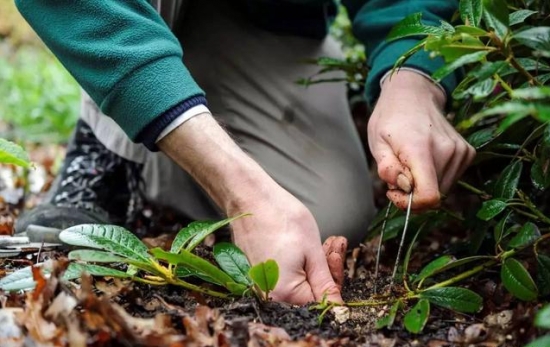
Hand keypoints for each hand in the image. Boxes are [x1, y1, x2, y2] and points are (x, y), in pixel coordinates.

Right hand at [230, 187, 343, 304]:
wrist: (249, 198)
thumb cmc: (281, 218)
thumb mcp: (312, 251)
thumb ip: (326, 283)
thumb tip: (338, 309)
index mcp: (284, 295)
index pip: (320, 302)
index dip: (334, 280)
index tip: (338, 256)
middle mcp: (268, 296)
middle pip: (309, 294)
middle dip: (326, 270)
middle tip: (334, 243)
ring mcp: (260, 285)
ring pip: (298, 283)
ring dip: (314, 264)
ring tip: (323, 240)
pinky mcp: (257, 274)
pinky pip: (284, 275)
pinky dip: (298, 262)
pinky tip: (304, 243)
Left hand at [367, 71, 475, 209]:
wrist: (413, 94)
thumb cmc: (390, 119)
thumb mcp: (377, 142)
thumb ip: (387, 168)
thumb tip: (405, 187)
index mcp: (420, 148)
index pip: (429, 196)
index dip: (410, 204)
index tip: (394, 192)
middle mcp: (447, 150)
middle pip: (434, 196)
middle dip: (412, 193)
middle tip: (397, 175)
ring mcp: (460, 151)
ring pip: (442, 189)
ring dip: (423, 185)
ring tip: (409, 164)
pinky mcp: (467, 152)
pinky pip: (450, 179)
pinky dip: (435, 177)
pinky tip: (424, 159)